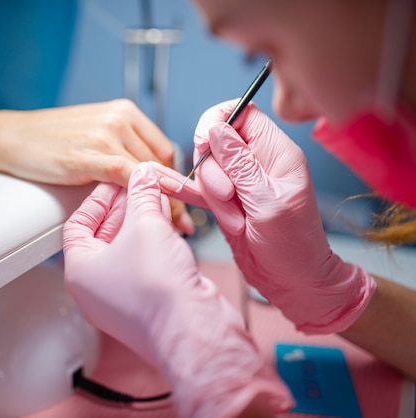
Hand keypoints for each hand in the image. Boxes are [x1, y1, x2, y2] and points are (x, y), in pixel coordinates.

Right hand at [0, 99, 193, 234]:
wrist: (11, 138)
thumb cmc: (50, 141)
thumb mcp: (94, 135)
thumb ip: (122, 149)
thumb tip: (149, 178)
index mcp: (125, 111)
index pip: (163, 148)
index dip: (176, 179)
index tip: (185, 202)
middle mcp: (120, 118)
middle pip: (161, 161)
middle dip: (173, 195)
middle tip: (181, 222)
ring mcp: (105, 134)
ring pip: (148, 170)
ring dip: (162, 201)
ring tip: (170, 226)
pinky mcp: (89, 154)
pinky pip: (127, 174)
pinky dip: (145, 193)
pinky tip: (155, 209)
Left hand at [63, 162, 292, 417]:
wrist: (192, 329)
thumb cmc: (157, 289)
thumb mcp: (145, 225)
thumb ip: (142, 195)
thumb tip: (142, 175)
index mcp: (79, 271)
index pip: (78, 224)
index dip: (98, 198)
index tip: (116, 181)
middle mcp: (95, 288)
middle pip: (103, 235)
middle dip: (124, 207)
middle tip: (140, 184)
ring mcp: (121, 297)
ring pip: (127, 249)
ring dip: (142, 221)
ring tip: (158, 197)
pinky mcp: (146, 301)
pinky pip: (144, 263)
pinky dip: (153, 240)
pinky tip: (169, 221)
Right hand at [158, 100, 375, 332]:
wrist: (293, 282)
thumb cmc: (294, 247)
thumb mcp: (268, 203)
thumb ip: (241, 165)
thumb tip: (216, 129)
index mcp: (278, 153)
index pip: (242, 113)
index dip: (218, 122)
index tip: (207, 145)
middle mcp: (258, 162)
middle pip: (217, 141)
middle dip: (213, 169)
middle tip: (228, 196)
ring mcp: (240, 182)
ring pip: (206, 166)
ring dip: (210, 193)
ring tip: (234, 219)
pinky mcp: (226, 201)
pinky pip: (200, 187)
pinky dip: (189, 191)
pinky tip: (172, 188)